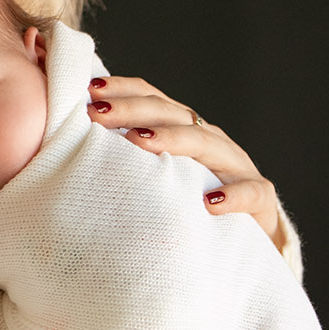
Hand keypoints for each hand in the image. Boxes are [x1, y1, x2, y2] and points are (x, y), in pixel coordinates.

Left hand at [86, 76, 281, 242]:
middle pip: (172, 115)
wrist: (247, 239)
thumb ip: (126, 158)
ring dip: (173, 140)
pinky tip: (209, 204)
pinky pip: (250, 193)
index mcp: (184, 129)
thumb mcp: (157, 177)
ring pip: (206, 145)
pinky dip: (233, 196)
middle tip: (97, 114)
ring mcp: (236, 166)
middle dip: (132, 111)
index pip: (152, 99)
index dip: (123, 90)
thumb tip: (69, 145)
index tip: (88, 89)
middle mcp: (209, 139)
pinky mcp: (259, 198)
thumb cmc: (187, 205)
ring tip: (140, 142)